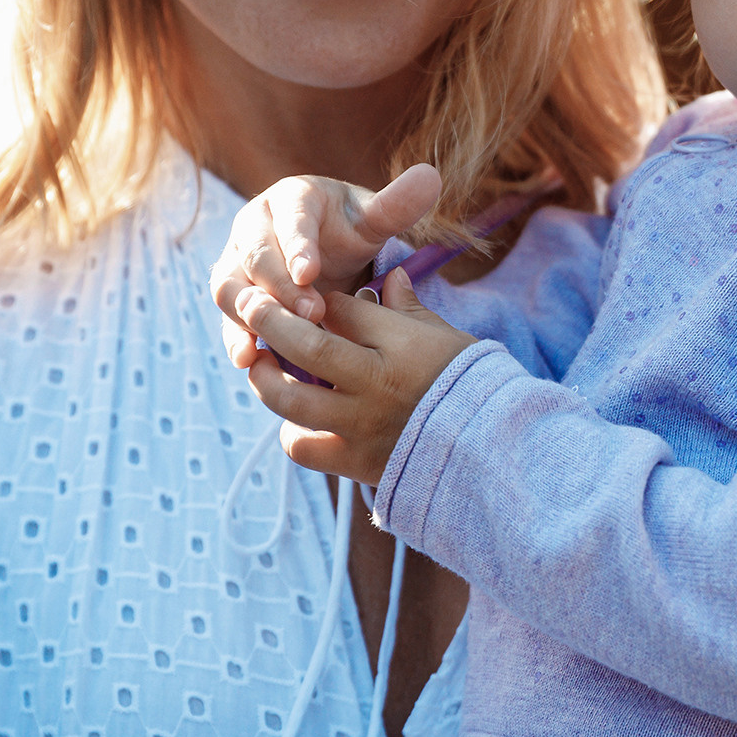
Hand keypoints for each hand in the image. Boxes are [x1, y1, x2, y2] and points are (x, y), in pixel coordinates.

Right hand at [210, 164, 442, 366]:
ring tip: (275, 340)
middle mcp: (253, 225)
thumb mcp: (375, 219)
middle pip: (255, 254)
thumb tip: (431, 176)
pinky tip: (250, 358)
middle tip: (314, 314)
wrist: (326, 250)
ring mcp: (235, 259)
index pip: (291, 219)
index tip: (312, 273)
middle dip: (281, 286)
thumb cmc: (350, 229)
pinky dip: (235, 336)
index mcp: (290, 198)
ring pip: (230, 285)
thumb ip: (398, 204)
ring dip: (249, 313)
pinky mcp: (232, 293)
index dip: (298, 246)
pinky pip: (226, 315)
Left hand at [234, 270, 479, 486]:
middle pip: (306, 345)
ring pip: (290, 399)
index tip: (307, 296)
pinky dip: (292, 432)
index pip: (340, 309)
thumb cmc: (469, 383)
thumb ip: (408, 307)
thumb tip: (390, 274)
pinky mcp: (354, 463)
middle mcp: (374, 383)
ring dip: (264, 377)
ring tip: (257, 362)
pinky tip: (295, 419)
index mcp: (399, 344)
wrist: (490, 450)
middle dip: (269, 318)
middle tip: (247, 302)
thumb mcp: (445, 336)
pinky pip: (303, 447)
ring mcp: (360, 425)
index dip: (316, 299)